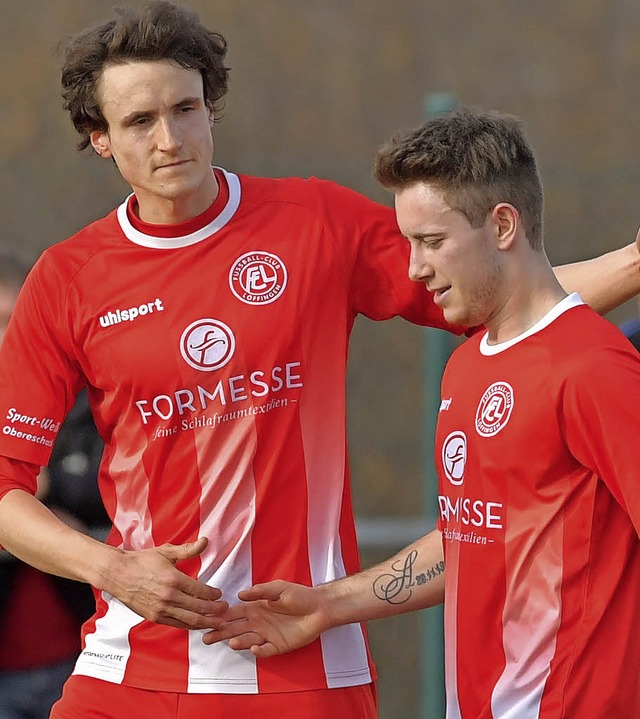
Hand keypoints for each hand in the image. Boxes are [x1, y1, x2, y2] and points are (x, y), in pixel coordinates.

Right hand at [102, 537, 227, 629]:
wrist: (118, 574)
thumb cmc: (142, 561)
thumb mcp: (166, 552)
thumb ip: (188, 550)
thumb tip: (205, 541)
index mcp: (174, 579)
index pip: (200, 591)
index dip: (213, 594)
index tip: (220, 594)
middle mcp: (169, 596)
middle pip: (199, 608)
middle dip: (215, 610)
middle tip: (225, 610)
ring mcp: (161, 609)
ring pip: (190, 620)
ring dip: (206, 622)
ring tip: (218, 623)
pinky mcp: (154, 617)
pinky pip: (177, 624)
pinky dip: (190, 626)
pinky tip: (198, 625)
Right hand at [203, 580, 329, 656]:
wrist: (320, 607)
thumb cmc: (299, 595)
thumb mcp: (279, 588)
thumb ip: (260, 591)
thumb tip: (240, 594)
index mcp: (256, 608)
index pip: (235, 613)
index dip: (222, 615)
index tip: (208, 618)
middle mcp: (258, 623)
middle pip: (236, 629)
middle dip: (221, 633)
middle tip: (206, 637)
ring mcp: (268, 635)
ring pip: (248, 640)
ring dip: (239, 641)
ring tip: (231, 642)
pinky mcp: (279, 646)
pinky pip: (266, 650)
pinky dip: (259, 650)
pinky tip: (255, 647)